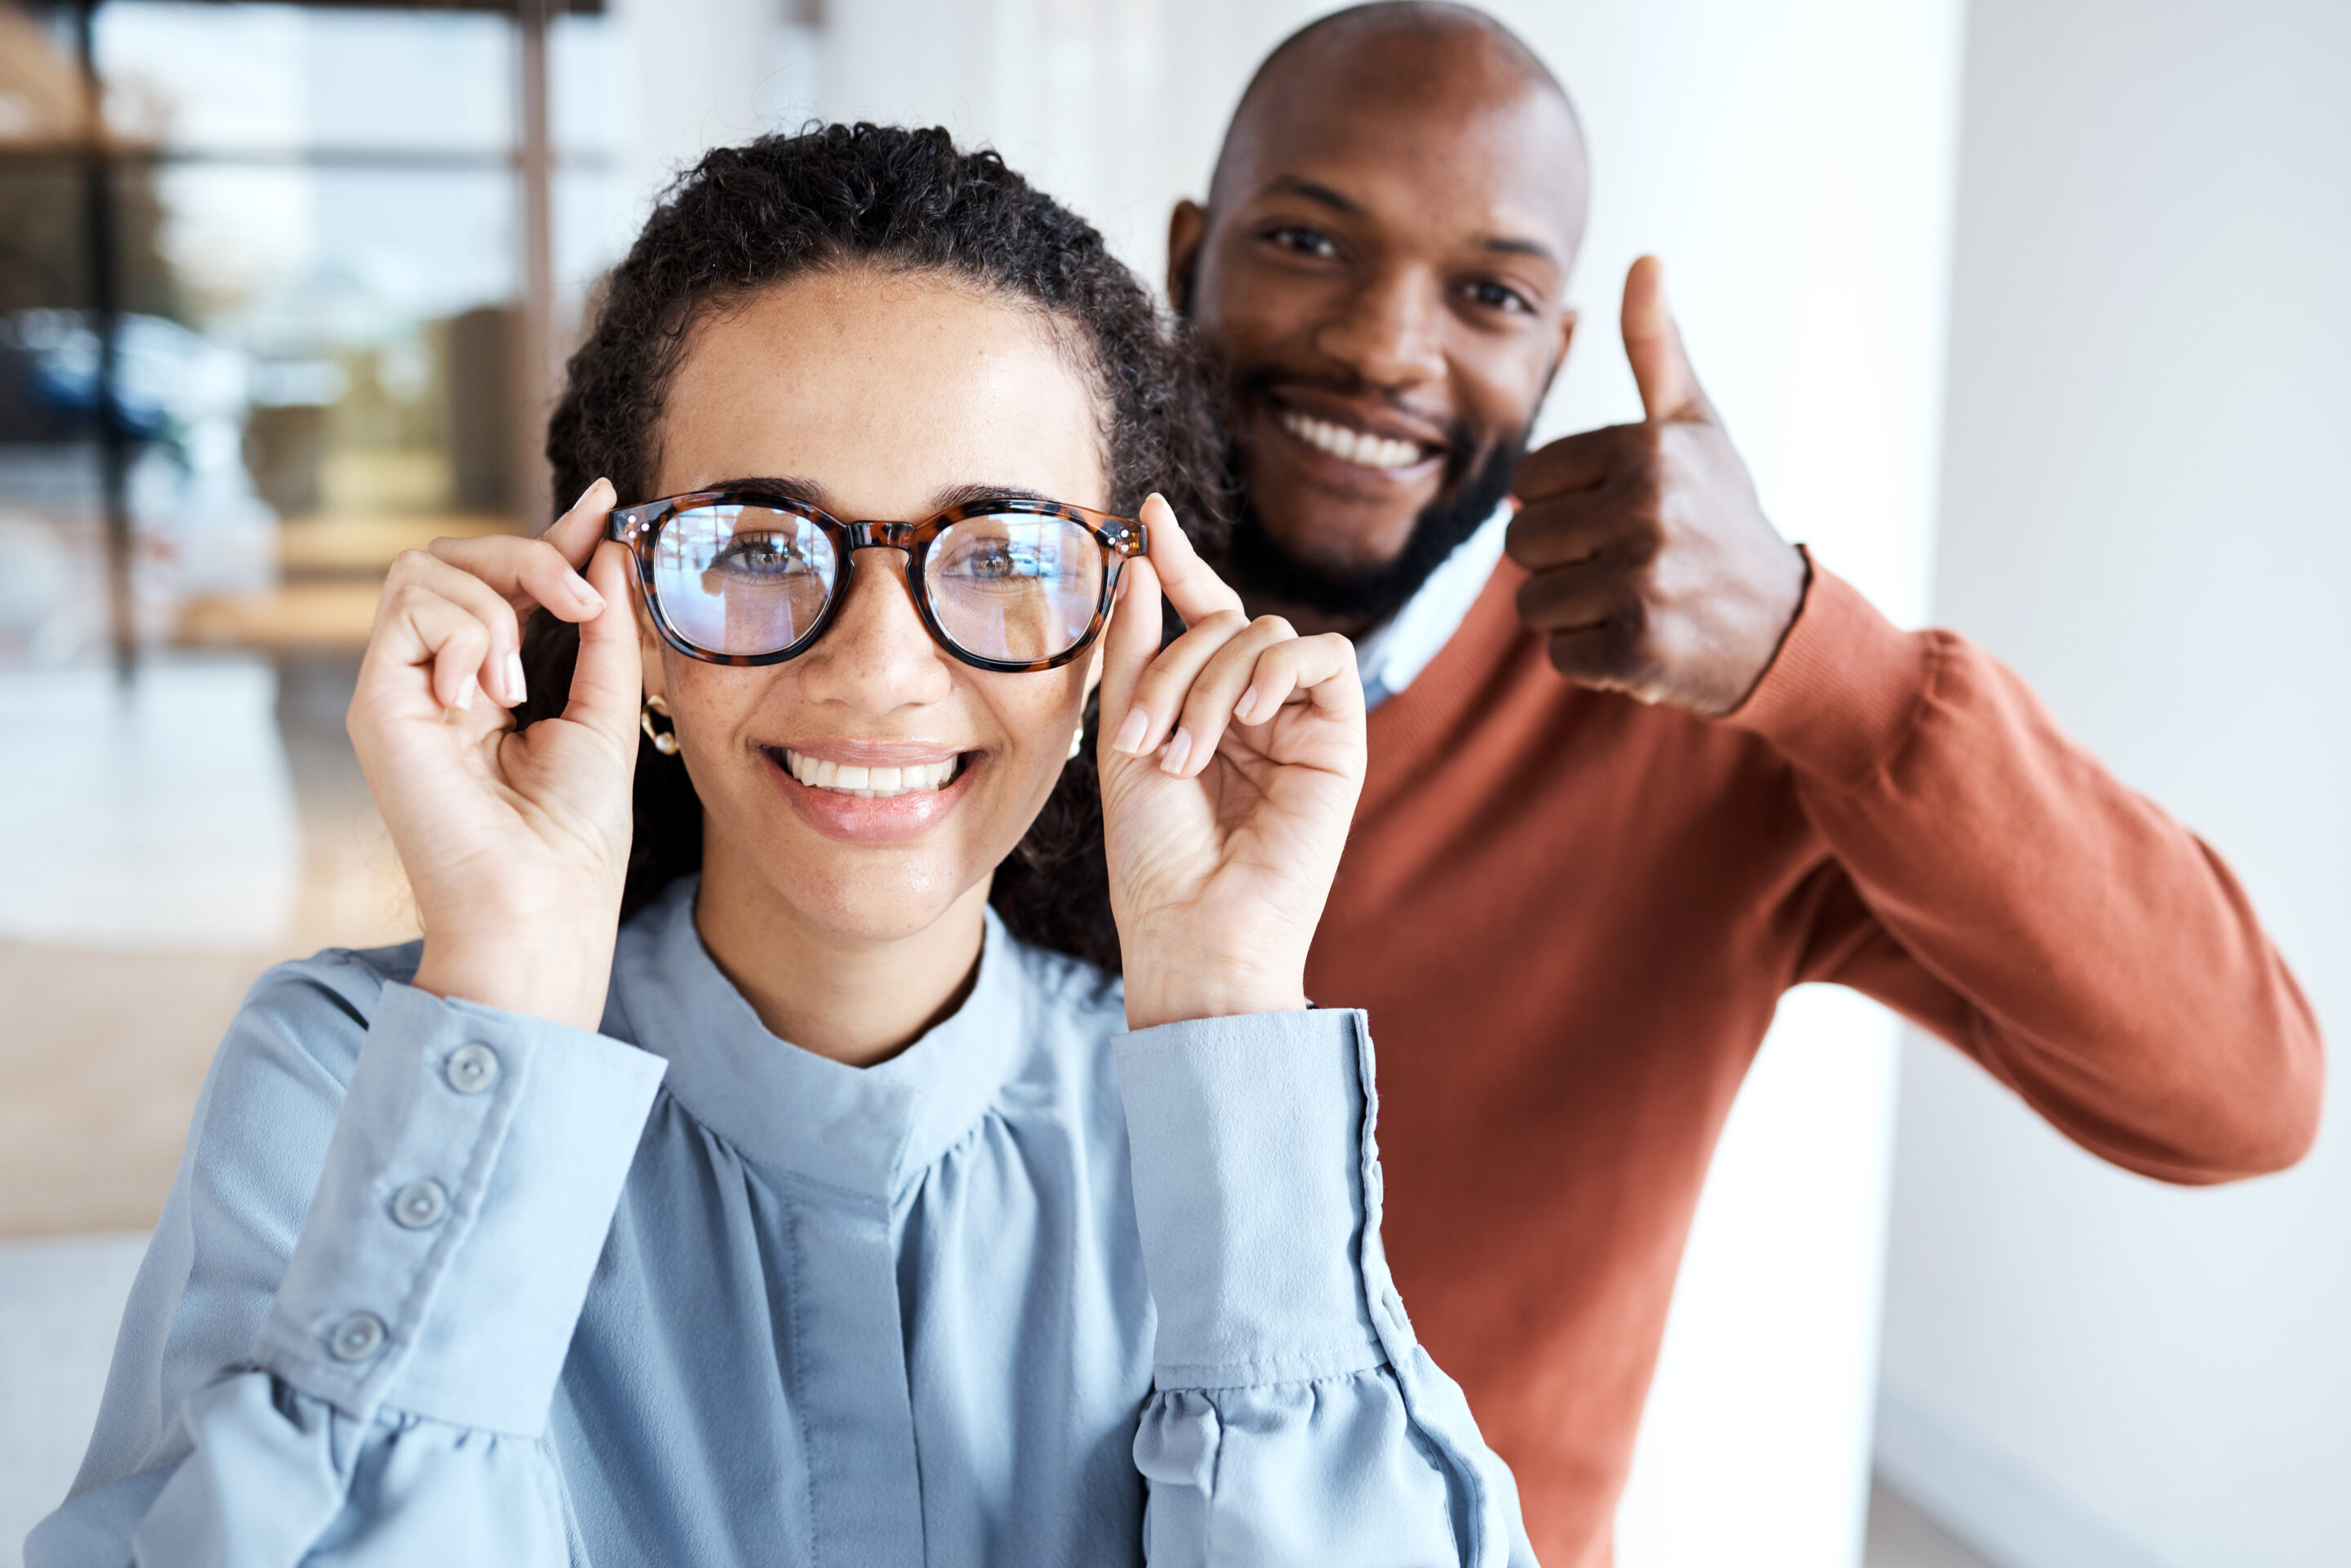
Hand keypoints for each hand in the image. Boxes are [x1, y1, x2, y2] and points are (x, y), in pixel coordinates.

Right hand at [347, 480, 639, 1028]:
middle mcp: (439, 678)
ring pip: (425, 567)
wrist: (540, 906)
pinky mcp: (375, 702)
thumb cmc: (573, 836)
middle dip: (529, 555)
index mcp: (494, 681)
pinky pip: (407, 608)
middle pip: (458, 557)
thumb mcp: (606, 713)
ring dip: (495, 601)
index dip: (556, 536)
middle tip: (581, 602)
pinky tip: (488, 697)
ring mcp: (402, 688)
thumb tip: (610, 547)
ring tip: (523, 682)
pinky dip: (465, 633)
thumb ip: (605, 632)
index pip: (510, 584)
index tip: (606, 503)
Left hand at [1098, 495, 1365, 1031]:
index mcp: (1205, 707)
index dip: (1177, 560)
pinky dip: (1278, 670)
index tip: (1147, 512)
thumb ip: (1136, 652)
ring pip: (1264, 634)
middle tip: (1145, 740)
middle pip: (1223, 622)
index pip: (1200, 614)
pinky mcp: (1341, 739)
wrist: (1194, 931)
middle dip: (1172, 667)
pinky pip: (1324, 657)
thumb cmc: (1154, 857)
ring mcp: (1301, 722)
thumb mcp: (1126, 738)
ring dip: (1209, 685)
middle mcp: (1256, 708)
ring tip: (1186, 757)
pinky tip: (1248, 717)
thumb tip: (1137, 561)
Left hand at [1506, 256, 1807, 715]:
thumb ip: (1657, 348)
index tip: (1621, 512)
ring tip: (1634, 600)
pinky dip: (1593, 660)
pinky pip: (1559, 655)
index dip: (1564, 504)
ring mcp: (1642, 583)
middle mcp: (1646, 511)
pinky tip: (1642, 640)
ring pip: (1532, 602)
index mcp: (1647, 450)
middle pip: (1521, 543)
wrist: (1785, 626)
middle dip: (1564, 561)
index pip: (1527, 483)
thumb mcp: (1696, 427)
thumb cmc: (1722, 518)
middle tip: (1628, 563)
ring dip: (1575, 612)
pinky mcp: (1638, 651)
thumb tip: (1645, 259)